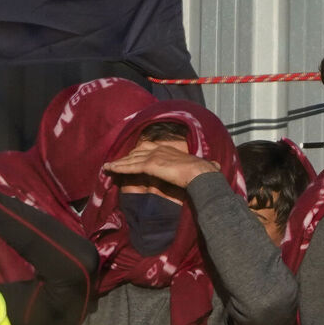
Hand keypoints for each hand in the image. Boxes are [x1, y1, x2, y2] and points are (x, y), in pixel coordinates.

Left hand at [102, 141, 218, 188]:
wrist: (201, 174)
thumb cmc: (205, 172)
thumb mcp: (205, 165)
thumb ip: (207, 165)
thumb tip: (216, 166)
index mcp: (171, 149)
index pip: (150, 150)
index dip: (139, 154)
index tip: (132, 157)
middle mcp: (160, 150)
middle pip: (137, 153)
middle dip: (125, 158)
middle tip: (114, 162)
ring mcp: (154, 156)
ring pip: (131, 159)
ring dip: (118, 163)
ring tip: (107, 167)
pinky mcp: (150, 165)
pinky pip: (130, 167)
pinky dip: (118, 168)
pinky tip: (109, 169)